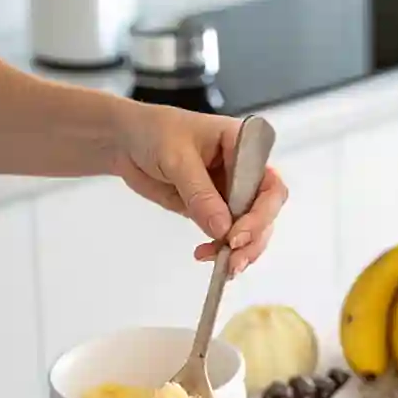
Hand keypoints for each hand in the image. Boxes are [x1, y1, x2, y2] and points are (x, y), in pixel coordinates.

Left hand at [114, 102, 288, 275]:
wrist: (127, 142)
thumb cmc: (154, 132)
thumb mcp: (177, 158)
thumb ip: (200, 193)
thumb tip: (222, 228)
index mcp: (245, 146)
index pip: (270, 184)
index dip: (261, 213)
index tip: (237, 234)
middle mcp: (245, 172)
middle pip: (265, 212)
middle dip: (252, 239)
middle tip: (231, 259)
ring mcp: (231, 193)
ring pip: (252, 229)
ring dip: (241, 251)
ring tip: (222, 265)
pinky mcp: (214, 211)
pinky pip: (228, 236)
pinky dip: (223, 251)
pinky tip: (207, 256)